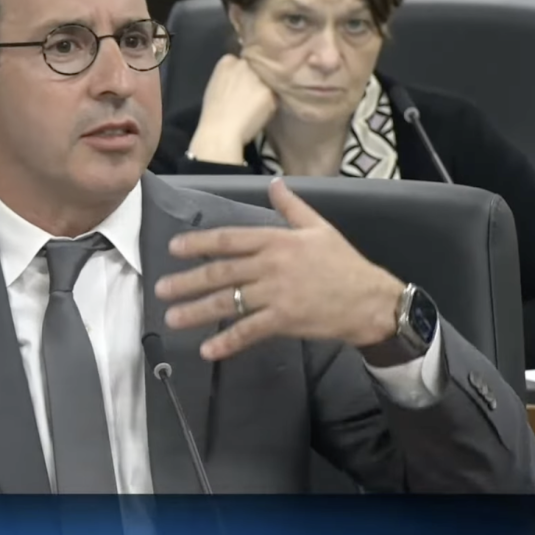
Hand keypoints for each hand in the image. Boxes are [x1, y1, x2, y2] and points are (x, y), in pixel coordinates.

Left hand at [153, 179, 404, 360]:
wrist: (373, 301)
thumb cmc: (345, 264)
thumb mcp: (320, 228)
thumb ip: (292, 207)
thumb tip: (274, 184)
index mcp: (278, 240)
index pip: (229, 239)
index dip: (199, 243)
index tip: (174, 247)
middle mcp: (272, 265)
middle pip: (221, 272)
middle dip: (187, 281)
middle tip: (160, 289)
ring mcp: (276, 294)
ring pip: (228, 302)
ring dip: (197, 311)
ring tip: (172, 318)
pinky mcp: (284, 320)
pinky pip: (248, 331)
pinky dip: (227, 341)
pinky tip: (207, 349)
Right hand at [188, 54, 277, 164]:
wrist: (220, 132)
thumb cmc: (213, 113)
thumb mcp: (216, 86)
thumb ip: (230, 76)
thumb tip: (243, 79)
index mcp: (226, 61)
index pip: (242, 61)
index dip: (244, 75)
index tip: (241, 86)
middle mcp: (244, 64)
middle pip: (256, 69)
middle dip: (256, 79)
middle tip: (251, 96)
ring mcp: (258, 77)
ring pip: (267, 82)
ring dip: (264, 92)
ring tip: (255, 107)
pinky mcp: (269, 91)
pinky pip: (274, 96)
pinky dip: (269, 105)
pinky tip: (259, 114)